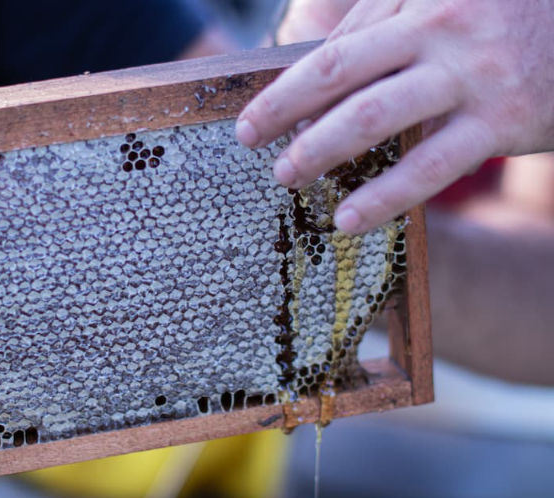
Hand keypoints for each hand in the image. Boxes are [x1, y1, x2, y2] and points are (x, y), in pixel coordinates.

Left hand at [238, 0, 553, 232]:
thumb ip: (386, 29)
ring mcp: (473, 73)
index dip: (292, 84)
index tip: (258, 116)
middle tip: (248, 138)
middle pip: (340, 71)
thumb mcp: (447, 7)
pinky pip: (430, 165)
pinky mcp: (503, 120)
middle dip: (284, 108)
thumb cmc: (508, 20)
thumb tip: (319, 78)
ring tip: (287, 177)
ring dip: (321, 150)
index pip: (340, 45)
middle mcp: (442, 26)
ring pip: (376, 116)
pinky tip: (347, 219)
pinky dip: (383, 195)